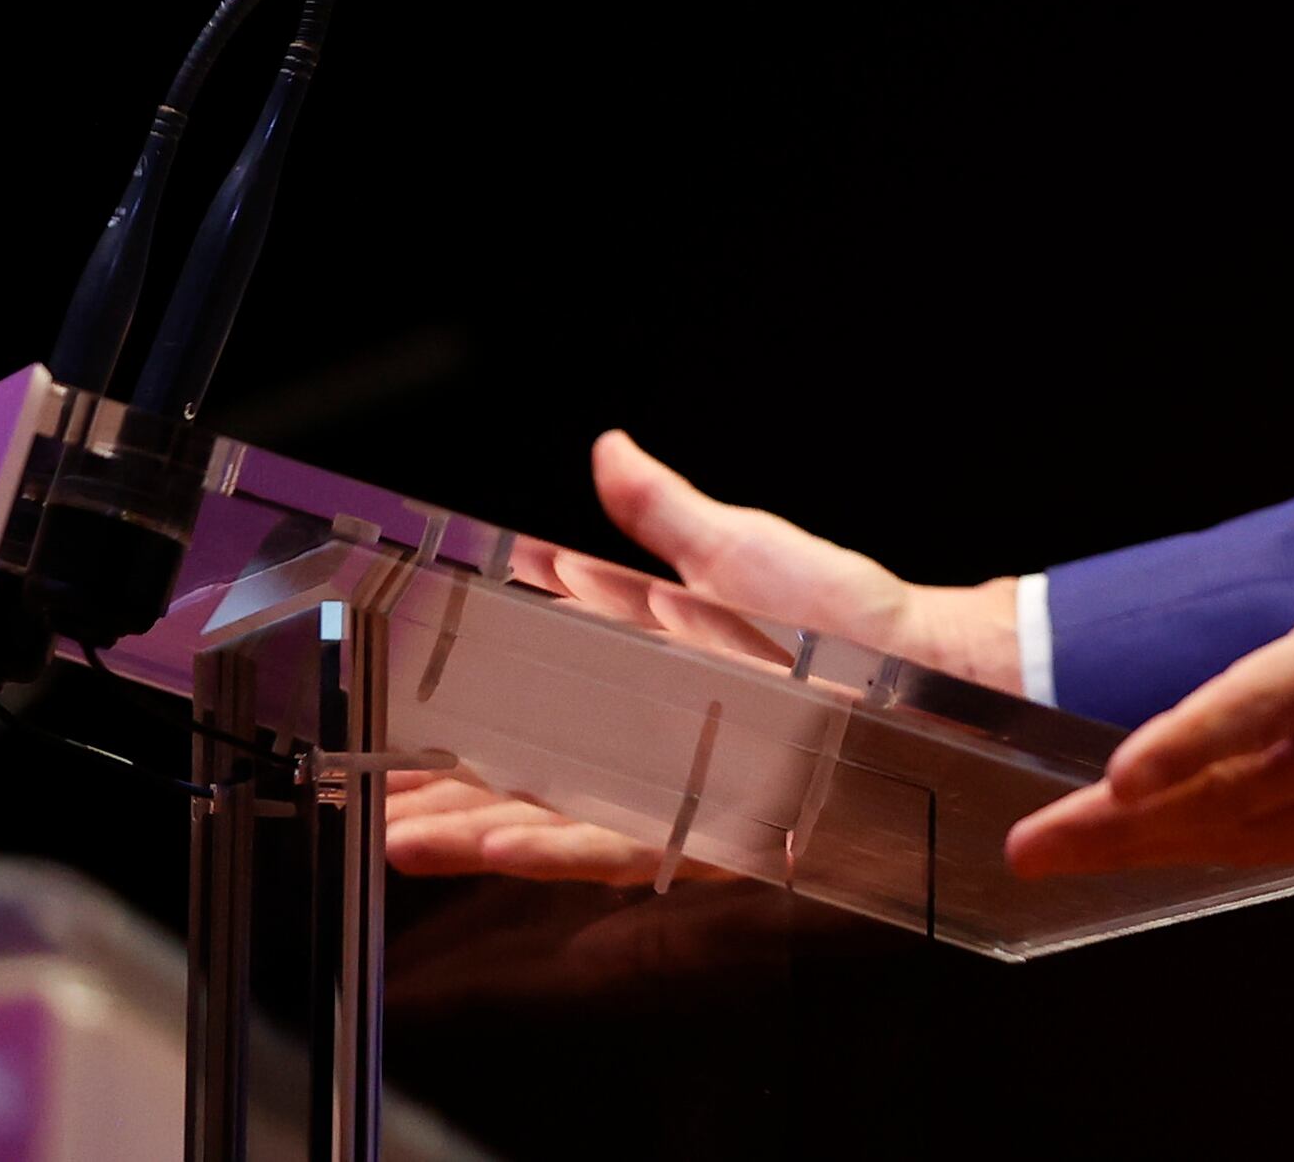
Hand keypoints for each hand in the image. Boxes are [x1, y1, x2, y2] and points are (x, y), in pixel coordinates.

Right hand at [387, 431, 1020, 881]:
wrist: (927, 678)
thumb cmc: (847, 614)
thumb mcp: (735, 544)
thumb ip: (659, 510)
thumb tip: (609, 450)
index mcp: (644, 666)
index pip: (529, 688)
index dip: (458, 703)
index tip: (392, 706)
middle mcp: (647, 735)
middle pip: (520, 765)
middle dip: (440, 783)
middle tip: (366, 791)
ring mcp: (669, 783)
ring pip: (543, 813)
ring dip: (466, 825)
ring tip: (393, 830)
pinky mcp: (701, 825)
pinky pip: (603, 843)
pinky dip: (539, 843)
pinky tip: (482, 844)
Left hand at [1003, 349, 1293, 876]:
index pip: (1268, 706)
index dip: (1191, 742)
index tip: (1117, 776)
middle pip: (1240, 795)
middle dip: (1129, 827)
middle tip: (1032, 845)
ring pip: (1263, 834)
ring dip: (1163, 849)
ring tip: (1073, 854)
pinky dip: (1231, 849)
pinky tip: (1171, 848)